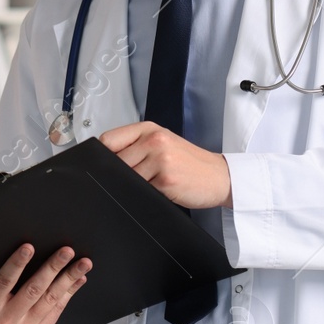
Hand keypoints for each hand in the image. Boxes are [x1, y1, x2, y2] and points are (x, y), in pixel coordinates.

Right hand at [0, 243, 91, 323]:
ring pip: (50, 299)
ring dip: (68, 279)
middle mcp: (7, 319)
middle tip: (66, 251)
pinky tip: (78, 279)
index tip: (29, 247)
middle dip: (52, 268)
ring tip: (82, 264)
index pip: (4, 282)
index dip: (17, 264)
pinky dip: (70, 292)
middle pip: (33, 290)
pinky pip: (57, 310)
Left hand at [98, 121, 232, 207]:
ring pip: (126, 178)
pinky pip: (140, 191)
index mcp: (149, 129)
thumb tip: (104, 161)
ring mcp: (160, 159)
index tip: (106, 166)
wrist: (220, 176)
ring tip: (152, 183)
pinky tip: (160, 190)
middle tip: (137, 178)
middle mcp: (154, 140)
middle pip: (114, 162)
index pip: (108, 140)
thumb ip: (135, 146)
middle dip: (119, 175)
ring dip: (133, 186)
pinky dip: (145, 194)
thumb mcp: (163, 144)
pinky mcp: (166, 179)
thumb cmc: (190, 162)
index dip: (103, 157)